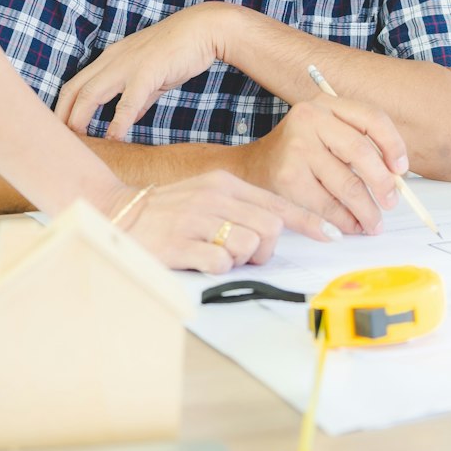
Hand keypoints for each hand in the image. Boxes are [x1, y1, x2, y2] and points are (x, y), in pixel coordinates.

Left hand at [58, 5, 226, 139]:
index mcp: (111, 58)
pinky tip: (114, 138)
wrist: (203, 29)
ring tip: (78, 143)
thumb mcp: (150, 75)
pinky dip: (117, 122)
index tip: (61, 131)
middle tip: (59, 143)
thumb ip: (136, 98)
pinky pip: (127, 102)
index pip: (76, 84)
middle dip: (62, 116)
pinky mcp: (147, 72)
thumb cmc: (178, 51)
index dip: (64, 108)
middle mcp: (112, 59)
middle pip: (74, 89)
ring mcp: (128, 65)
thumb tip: (126, 119)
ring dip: (80, 119)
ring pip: (91, 93)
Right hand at [119, 170, 329, 273]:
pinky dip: (217, 267)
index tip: (332, 235)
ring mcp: (197, 219)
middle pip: (270, 227)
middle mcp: (215, 197)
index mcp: (225, 183)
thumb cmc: (170, 210)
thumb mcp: (208, 196)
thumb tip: (278, 226)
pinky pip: (220, 262)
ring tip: (215, 252)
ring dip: (239, 258)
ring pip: (249, 245)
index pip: (278, 202)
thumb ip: (241, 206)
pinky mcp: (180, 244)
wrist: (118, 212)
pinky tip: (200, 259)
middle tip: (245, 253)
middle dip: (266, 248)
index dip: (308, 221)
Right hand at [237, 97, 408, 235]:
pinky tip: (350, 226)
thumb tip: (397, 177)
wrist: (250, 168)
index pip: (372, 118)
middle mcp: (309, 120)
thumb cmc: (298, 153)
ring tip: (373, 222)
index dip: (393, 145)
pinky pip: (328, 206)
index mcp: (325, 105)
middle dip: (382, 184)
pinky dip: (344, 221)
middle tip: (391, 203)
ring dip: (366, 210)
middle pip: (361, 153)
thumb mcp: (325, 133)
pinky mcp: (288, 179)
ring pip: (347, 185)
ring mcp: (297, 148)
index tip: (401, 170)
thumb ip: (358, 145)